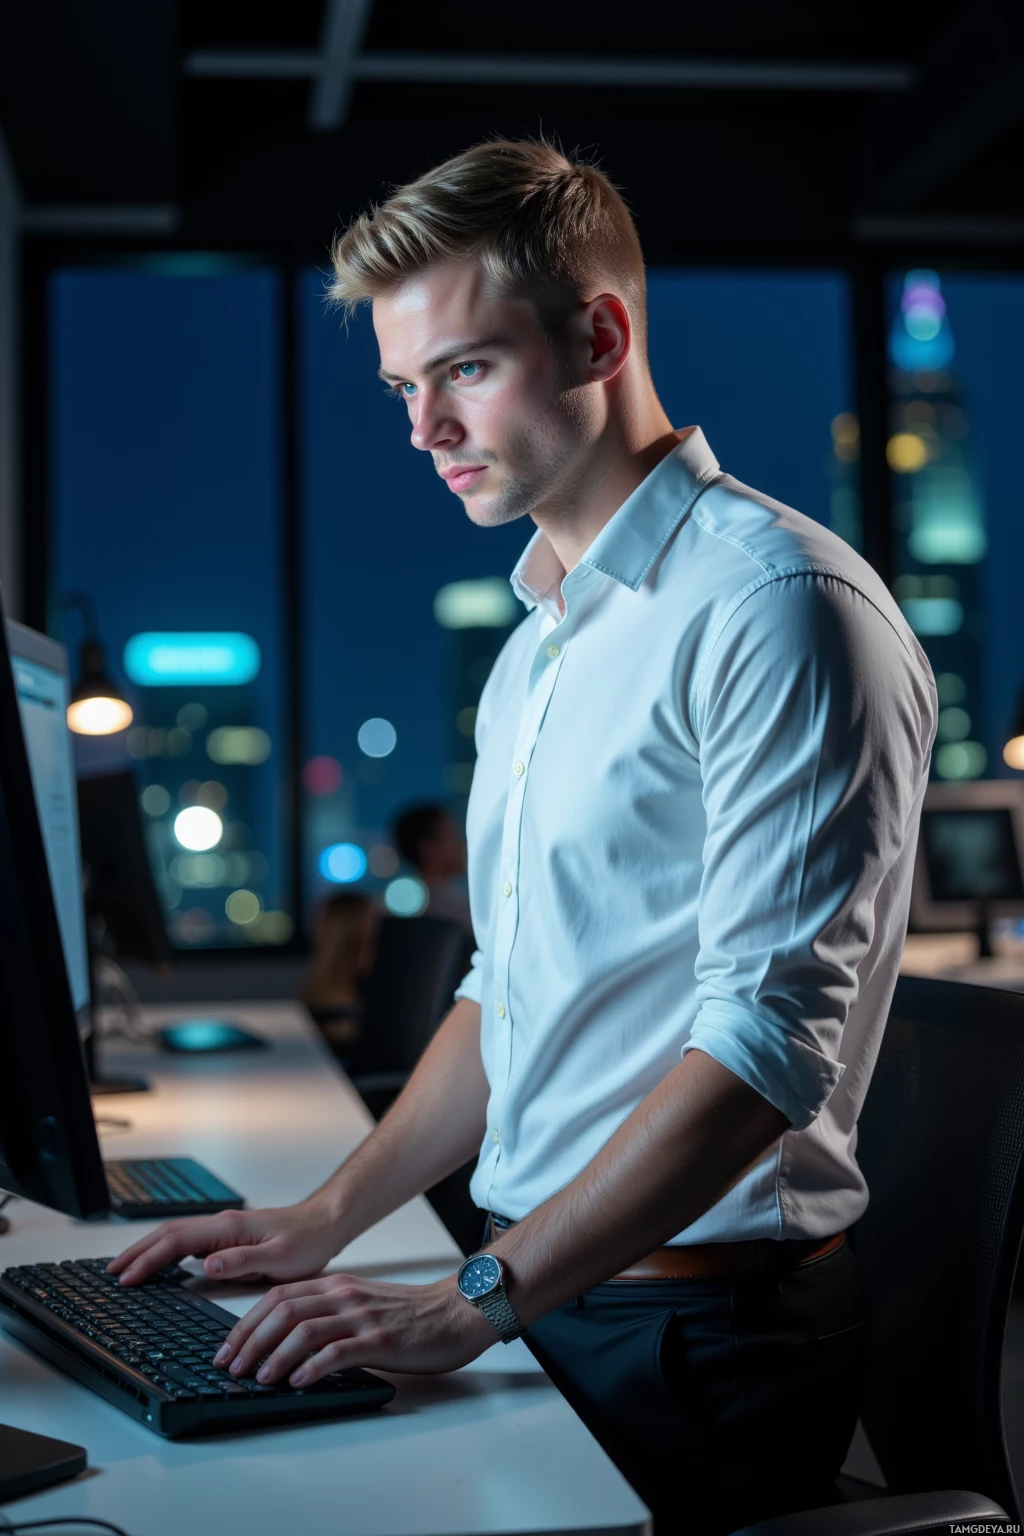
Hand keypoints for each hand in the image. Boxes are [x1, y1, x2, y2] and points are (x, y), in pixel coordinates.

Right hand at [106, 1198, 344, 1286]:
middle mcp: (222, 1225)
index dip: (148, 1260)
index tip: (127, 1277)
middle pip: (168, 1235)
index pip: (176, 1242)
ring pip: (176, 1238)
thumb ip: (243, 1261)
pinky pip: (189, 1244)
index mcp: (229, 1228)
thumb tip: (206, 1265)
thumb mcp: (279, 1257)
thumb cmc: (308, 1240)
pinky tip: (163, 1266)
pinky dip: (167, 1253)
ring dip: (149, 1251)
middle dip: (138, 1252)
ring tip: (127, 1269)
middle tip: (112, 1272)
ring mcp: (224, 1230)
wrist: (325, 1224)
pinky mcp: (230, 1238)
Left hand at [212, 1272, 497, 1385]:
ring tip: (259, 1379)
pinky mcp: (380, 1341)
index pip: (278, 1297)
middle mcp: (344, 1296)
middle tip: (231, 1367)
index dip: (246, 1322)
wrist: (458, 1311)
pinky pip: (337, 1352)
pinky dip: (311, 1368)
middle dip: (250, 1340)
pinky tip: (297, 1382)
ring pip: (304, 1329)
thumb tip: (286, 1341)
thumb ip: (329, 1314)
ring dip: (274, 1355)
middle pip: (282, 1310)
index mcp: (337, 1286)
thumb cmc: (411, 1314)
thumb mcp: (362, 1304)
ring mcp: (362, 1317)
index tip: (227, 1349)